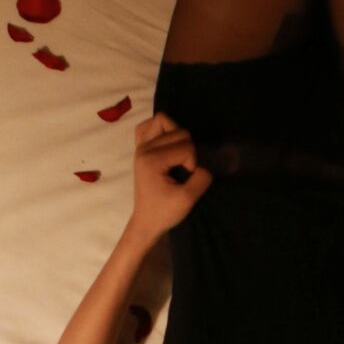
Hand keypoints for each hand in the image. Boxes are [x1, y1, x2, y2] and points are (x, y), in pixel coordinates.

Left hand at [128, 113, 213, 237]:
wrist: (147, 222)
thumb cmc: (165, 212)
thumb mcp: (188, 199)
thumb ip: (201, 178)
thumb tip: (204, 164)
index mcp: (151, 160)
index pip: (186, 146)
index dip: (192, 163)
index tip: (184, 181)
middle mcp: (143, 148)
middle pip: (178, 131)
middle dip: (187, 150)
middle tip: (182, 170)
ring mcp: (140, 146)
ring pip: (164, 121)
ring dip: (177, 137)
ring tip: (178, 155)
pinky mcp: (140, 148)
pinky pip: (148, 125)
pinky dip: (160, 128)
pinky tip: (167, 142)